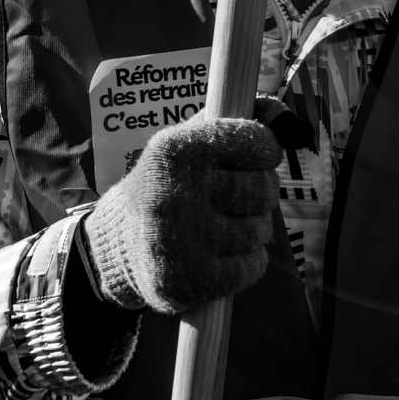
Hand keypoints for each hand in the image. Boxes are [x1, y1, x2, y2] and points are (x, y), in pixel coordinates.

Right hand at [82, 115, 280, 314]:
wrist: (113, 246)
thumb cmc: (167, 183)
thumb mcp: (189, 139)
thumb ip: (238, 118)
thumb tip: (286, 118)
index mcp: (176, 151)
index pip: (259, 142)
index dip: (265, 150)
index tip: (255, 158)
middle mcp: (176, 194)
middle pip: (265, 189)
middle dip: (259, 192)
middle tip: (233, 197)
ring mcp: (183, 242)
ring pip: (262, 229)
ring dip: (252, 228)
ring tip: (219, 226)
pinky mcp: (191, 281)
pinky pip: (254, 265)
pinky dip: (247, 262)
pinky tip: (220, 254)